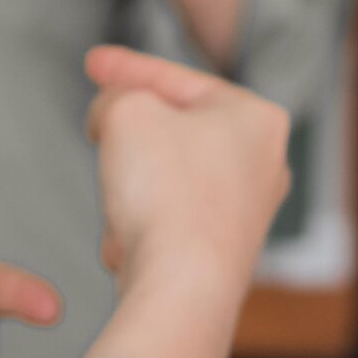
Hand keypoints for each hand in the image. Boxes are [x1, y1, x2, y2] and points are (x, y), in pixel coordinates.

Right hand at [79, 47, 289, 357]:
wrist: (181, 293)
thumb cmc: (167, 198)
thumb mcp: (126, 112)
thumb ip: (117, 94)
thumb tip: (112, 115)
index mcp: (256, 117)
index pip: (177, 78)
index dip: (126, 67)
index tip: (93, 64)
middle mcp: (264, 164)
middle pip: (171, 130)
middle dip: (129, 139)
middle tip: (102, 137)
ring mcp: (245, 211)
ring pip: (160, 179)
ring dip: (129, 189)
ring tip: (124, 209)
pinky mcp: (221, 250)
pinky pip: (161, 222)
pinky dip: (137, 227)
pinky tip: (131, 245)